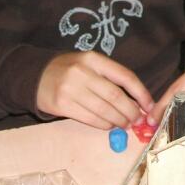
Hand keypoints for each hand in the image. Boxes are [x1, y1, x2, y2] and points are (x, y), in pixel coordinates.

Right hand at [36, 51, 153, 129]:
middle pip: (115, 96)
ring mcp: (71, 89)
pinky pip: (90, 118)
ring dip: (119, 121)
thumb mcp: (89, 64)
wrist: (35, 76)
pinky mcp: (62, 105)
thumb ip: (110, 78)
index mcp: (94, 59)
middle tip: (137, 120)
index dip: (141, 93)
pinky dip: (104, 125)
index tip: (150, 105)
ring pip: (104, 110)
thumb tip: (136, 101)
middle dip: (131, 111)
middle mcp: (83, 72)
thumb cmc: (69, 70)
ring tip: (125, 124)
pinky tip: (109, 125)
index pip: (125, 76)